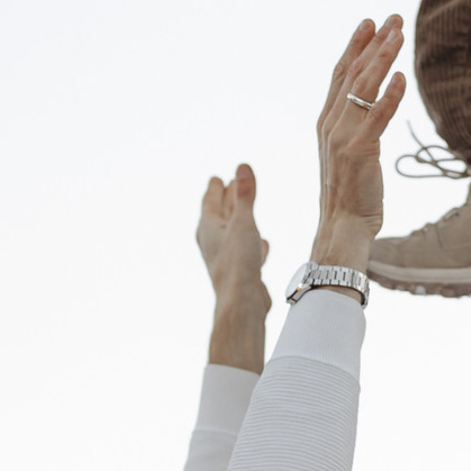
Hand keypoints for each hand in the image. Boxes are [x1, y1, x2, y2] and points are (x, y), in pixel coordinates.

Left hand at [197, 163, 270, 371]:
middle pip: (220, 214)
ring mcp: (225, 257)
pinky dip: (251, 241)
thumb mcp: (243, 223)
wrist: (241, 303)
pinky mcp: (239, 271)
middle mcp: (213, 241)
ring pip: (232, 232)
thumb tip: (242, 167)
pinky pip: (244, 250)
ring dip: (239, 219)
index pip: (210, 200)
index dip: (216, 188)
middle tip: (233, 185)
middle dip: (227, 199)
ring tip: (246, 210)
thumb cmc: (238, 264)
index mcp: (208, 227)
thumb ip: (245, 195)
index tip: (219, 178)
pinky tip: (262, 243)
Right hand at [313, 15, 405, 274]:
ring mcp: (343, 137)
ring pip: (364, 88)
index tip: (370, 23)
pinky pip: (376, 117)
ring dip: (382, 58)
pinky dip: (389, 96)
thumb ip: (355, 127)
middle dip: (372, 43)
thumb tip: (370, 106)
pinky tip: (401, 77)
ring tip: (398, 34)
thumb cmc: (351, 194)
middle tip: (391, 18)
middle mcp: (331, 124)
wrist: (342, 226)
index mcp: (327, 122)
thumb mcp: (348, 153)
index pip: (340, 75)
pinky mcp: (359, 152)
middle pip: (352, 74)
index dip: (355, 47)